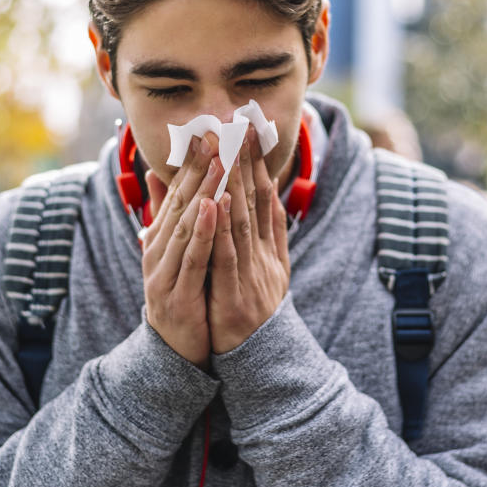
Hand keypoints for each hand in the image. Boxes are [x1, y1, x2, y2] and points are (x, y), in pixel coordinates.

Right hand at [141, 133, 224, 367]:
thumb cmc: (181, 296)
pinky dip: (201, 232)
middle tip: (215, 135)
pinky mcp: (175, 295)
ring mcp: (163, 273)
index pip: (177, 193)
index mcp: (160, 239)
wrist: (174, 352)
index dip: (192, 163)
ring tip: (218, 162)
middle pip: (180, 202)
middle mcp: (157, 250)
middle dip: (199, 168)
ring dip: (202, 191)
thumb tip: (162, 176)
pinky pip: (192, 258)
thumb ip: (170, 216)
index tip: (208, 133)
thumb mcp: (174, 253)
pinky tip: (210, 208)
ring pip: (185, 225)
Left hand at [208, 128, 290, 353]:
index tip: (253, 130)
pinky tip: (218, 202)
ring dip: (235, 184)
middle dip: (248, 162)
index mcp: (269, 249)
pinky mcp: (235, 294)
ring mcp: (252, 274)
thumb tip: (265, 197)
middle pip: (257, 202)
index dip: (259, 163)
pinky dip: (222, 228)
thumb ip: (264, 234)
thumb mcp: (263, 269)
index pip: (264, 197)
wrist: (261, 361)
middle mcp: (265, 256)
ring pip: (243, 222)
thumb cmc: (255, 311)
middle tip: (242, 125)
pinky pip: (227, 256)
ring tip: (229, 151)